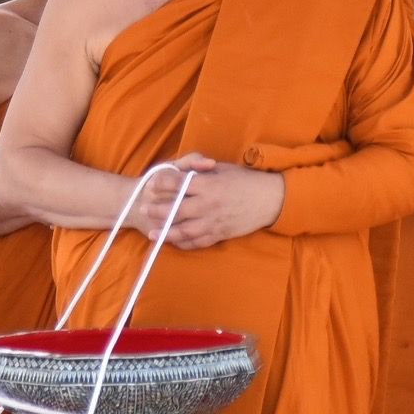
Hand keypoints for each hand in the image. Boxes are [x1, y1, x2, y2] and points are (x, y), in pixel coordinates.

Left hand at [150, 154, 283, 250]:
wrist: (270, 199)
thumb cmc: (247, 181)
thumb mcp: (223, 168)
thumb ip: (201, 170)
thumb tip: (183, 171)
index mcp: (208, 184)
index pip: (177, 184)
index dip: (162, 184)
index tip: (151, 185)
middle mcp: (208, 204)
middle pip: (175, 210)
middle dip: (157, 210)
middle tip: (143, 209)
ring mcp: (214, 221)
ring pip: (184, 231)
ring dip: (166, 233)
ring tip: (152, 234)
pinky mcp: (220, 234)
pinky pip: (198, 242)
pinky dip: (184, 244)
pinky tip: (174, 243)